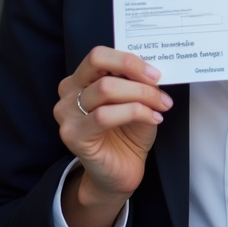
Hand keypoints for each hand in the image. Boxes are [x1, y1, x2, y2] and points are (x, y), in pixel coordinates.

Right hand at [53, 47, 172, 226]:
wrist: (120, 171)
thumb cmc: (127, 133)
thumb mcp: (136, 100)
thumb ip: (136, 82)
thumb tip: (152, 68)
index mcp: (81, 78)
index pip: (99, 55)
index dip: (128, 60)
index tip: (155, 72)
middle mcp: (68, 92)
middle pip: (98, 64)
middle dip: (135, 73)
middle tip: (159, 86)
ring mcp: (67, 114)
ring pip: (106, 89)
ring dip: (141, 94)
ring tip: (161, 106)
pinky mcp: (73, 135)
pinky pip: (105, 115)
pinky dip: (135, 112)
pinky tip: (153, 119)